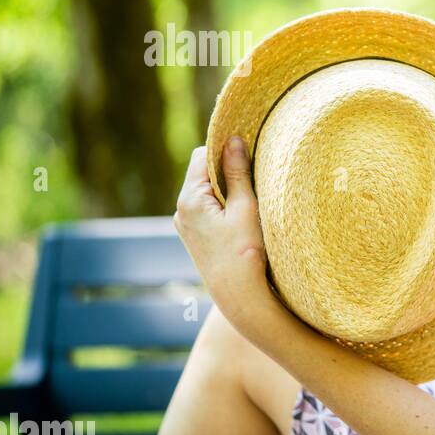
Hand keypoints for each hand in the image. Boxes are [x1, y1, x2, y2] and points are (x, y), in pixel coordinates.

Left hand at [173, 138, 273, 334]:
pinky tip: (241, 216)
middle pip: (202, 172)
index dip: (224, 149)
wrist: (239, 295)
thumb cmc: (245, 252)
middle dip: (226, 169)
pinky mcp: (194, 235)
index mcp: (189, 200)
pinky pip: (206, 207)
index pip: (202, 155)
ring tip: (249, 200)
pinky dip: (222, 204)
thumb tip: (233, 140)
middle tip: (254, 176)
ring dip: (226, 188)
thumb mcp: (246, 208)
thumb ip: (238, 172)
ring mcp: (185, 224)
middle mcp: (181, 210)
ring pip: (205, 190)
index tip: (248, 152)